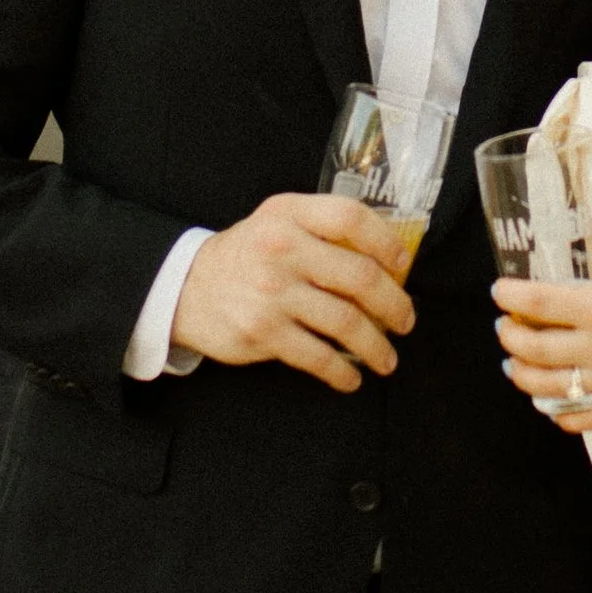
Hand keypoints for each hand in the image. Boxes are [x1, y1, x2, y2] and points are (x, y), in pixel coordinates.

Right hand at [174, 195, 415, 390]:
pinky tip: (351, 378)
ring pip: (346, 323)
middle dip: (394, 305)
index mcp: (289, 214)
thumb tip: (387, 256)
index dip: (386, 240)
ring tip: (387, 357)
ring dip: (376, 346)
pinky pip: (317, 357)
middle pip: (360, 276)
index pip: (350, 218)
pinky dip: (342, 372)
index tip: (403, 262)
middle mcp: (282, 249)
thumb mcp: (277, 222)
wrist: (185, 286)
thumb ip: (322, 228)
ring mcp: (272, 293)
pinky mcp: (262, 332)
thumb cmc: (247, 254)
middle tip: (406, 320)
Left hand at [493, 240, 591, 431]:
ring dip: (523, 377)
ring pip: (551, 389)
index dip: (509, 297)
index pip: (537, 304)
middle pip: (534, 349)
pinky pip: (590, 418)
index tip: (499, 292)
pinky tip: (554, 408)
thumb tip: (590, 271)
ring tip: (514, 366)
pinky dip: (566, 418)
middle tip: (505, 328)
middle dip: (510, 338)